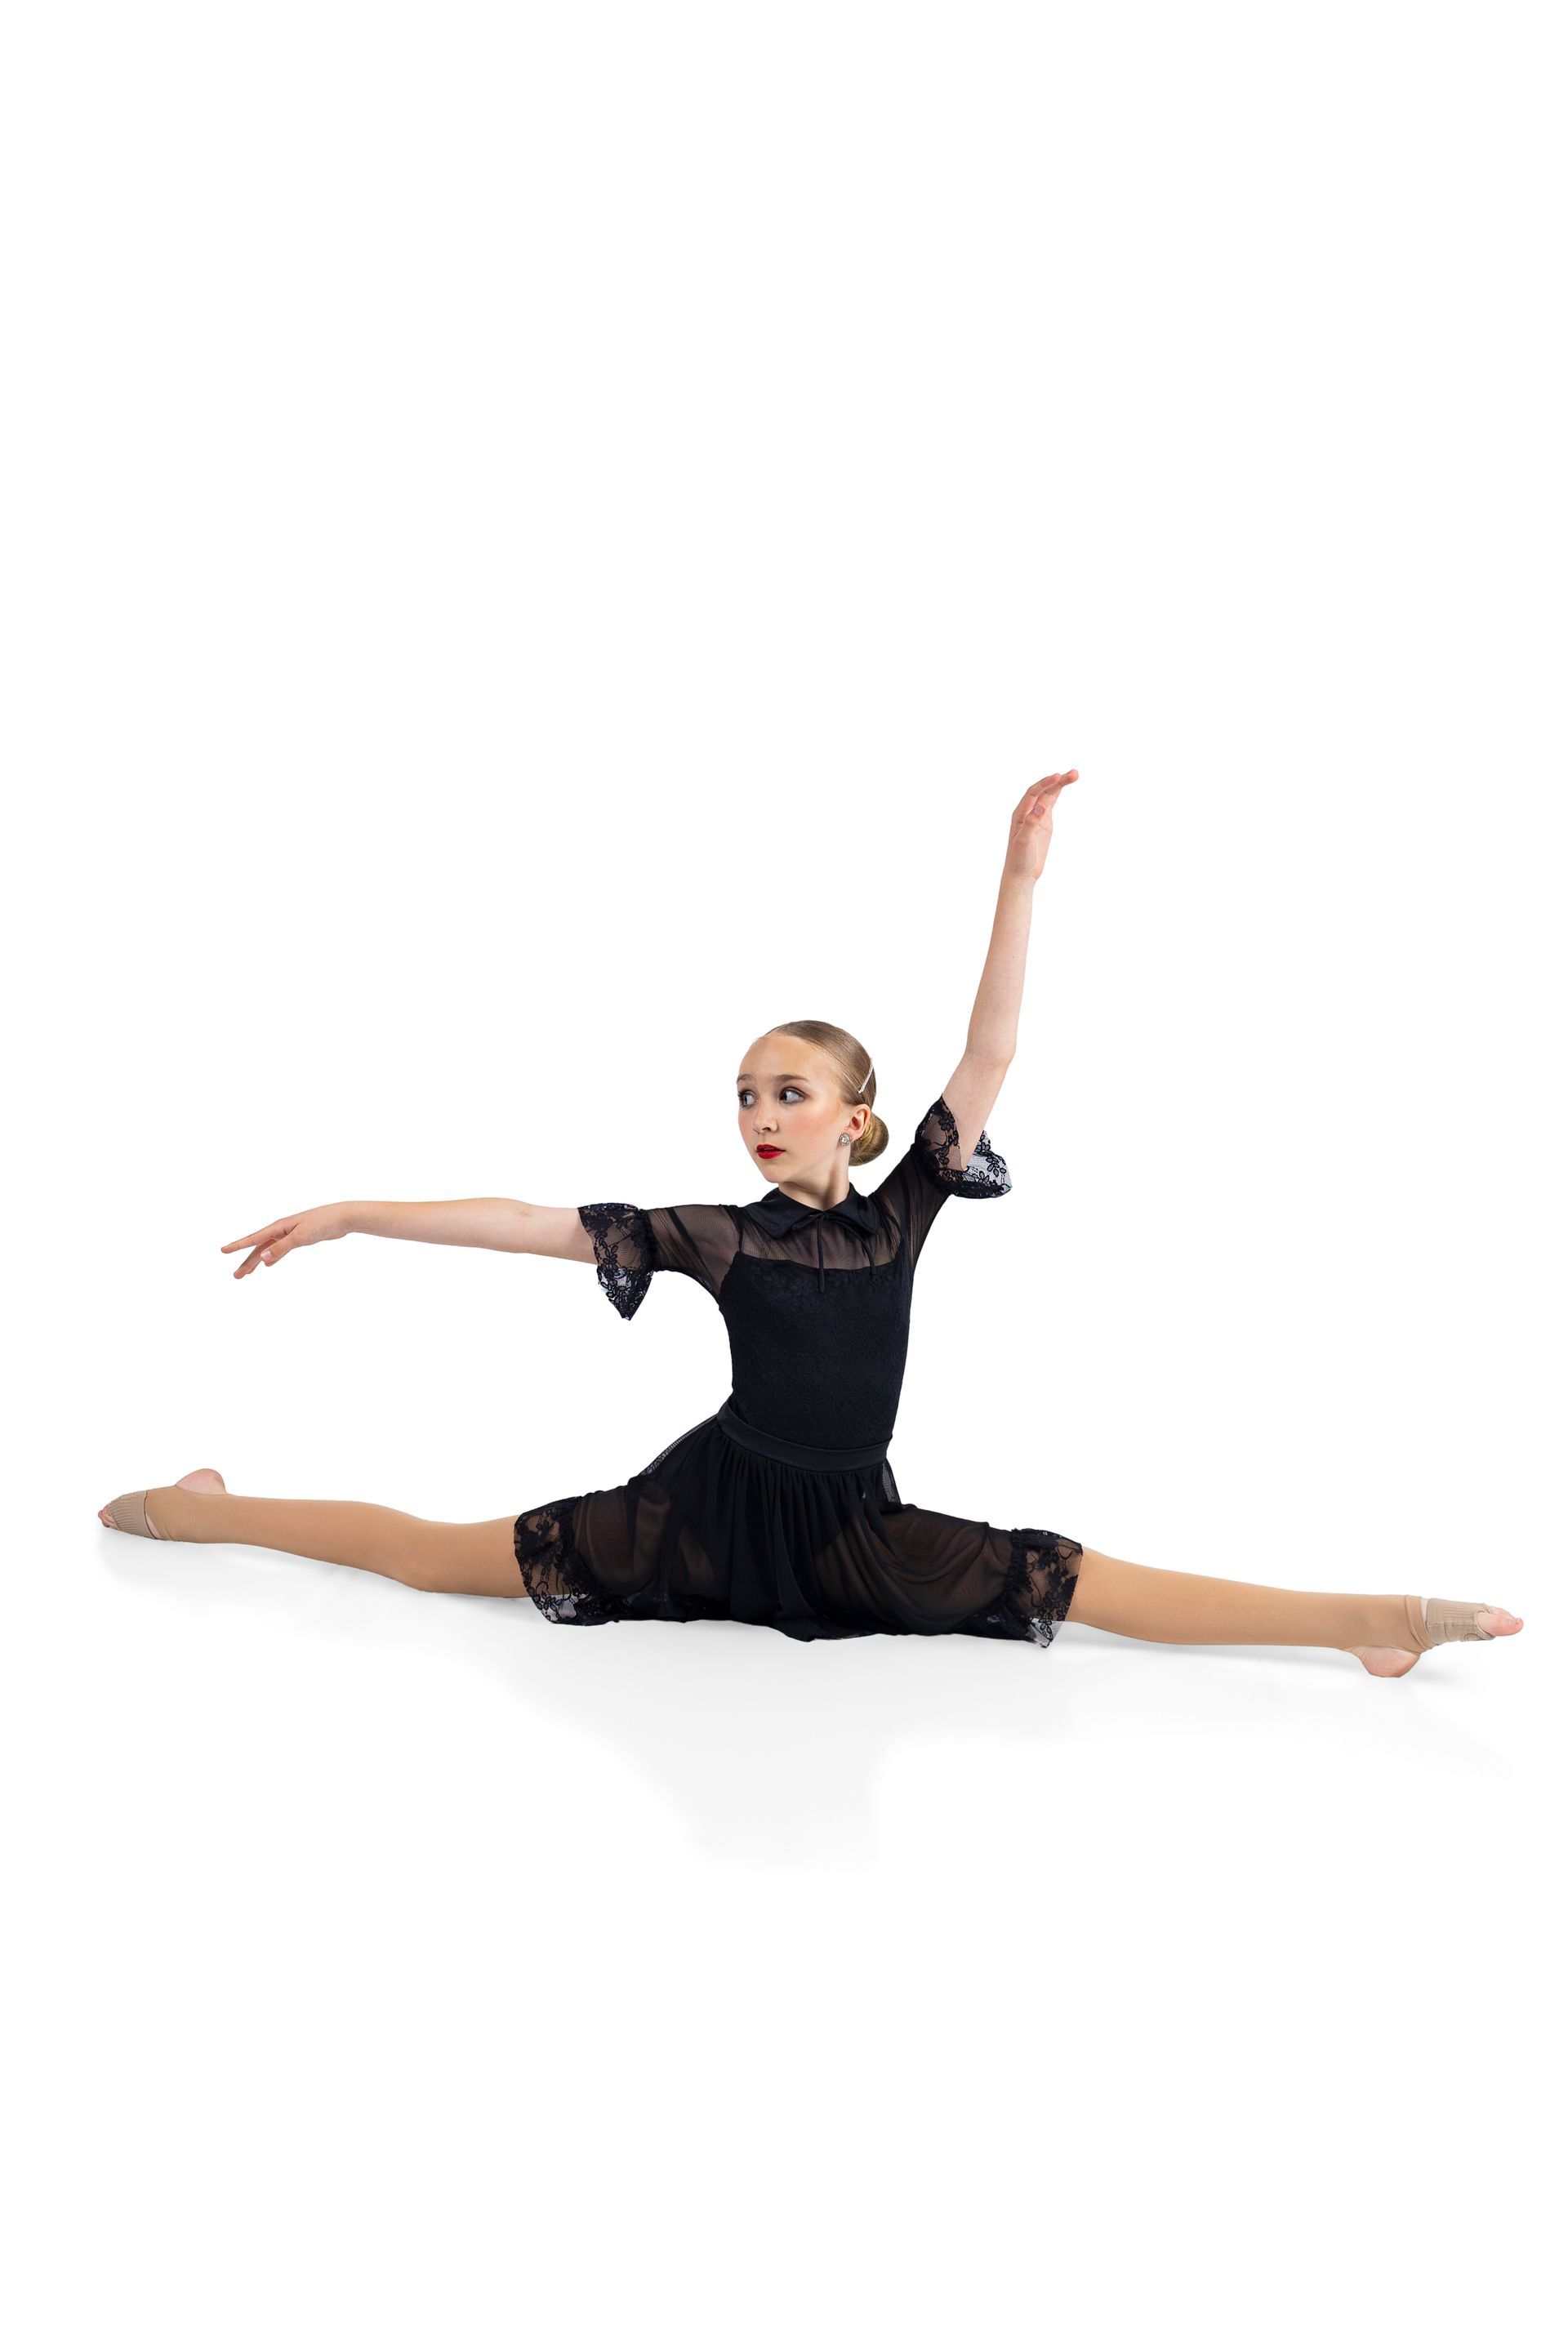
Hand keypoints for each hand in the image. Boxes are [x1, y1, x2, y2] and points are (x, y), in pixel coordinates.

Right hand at [221, 1205, 352, 1277]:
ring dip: (257, 1262)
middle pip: (259, 1248)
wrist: (342, 1218)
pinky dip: (272, 1258)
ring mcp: (289, 1235)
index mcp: (279, 1227)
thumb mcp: (301, 1237)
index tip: (223, 1251)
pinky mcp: (298, 1239)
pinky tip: (267, 1265)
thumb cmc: (322, 1223)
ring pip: (268, 1250)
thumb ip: (281, 1248)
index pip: (254, 1238)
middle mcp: (281, 1230)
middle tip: (236, 1276)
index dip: (238, 1245)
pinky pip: (279, 1250)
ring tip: (246, 1274)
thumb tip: (262, 1258)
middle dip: (247, 1262)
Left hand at [1004, 770, 1077, 884]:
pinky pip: (1051, 804)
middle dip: (1058, 781)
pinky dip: (1058, 794)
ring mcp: (1037, 816)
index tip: (1058, 776)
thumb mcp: (1024, 842)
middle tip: (1074, 773)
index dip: (1046, 783)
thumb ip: (1031, 823)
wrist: (1021, 873)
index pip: (1033, 793)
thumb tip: (1040, 806)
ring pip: (1049, 795)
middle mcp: (1028, 811)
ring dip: (1060, 785)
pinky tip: (1064, 785)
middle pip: (1043, 791)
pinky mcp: (1044, 823)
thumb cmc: (1019, 859)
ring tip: (1075, 775)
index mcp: (1020, 813)